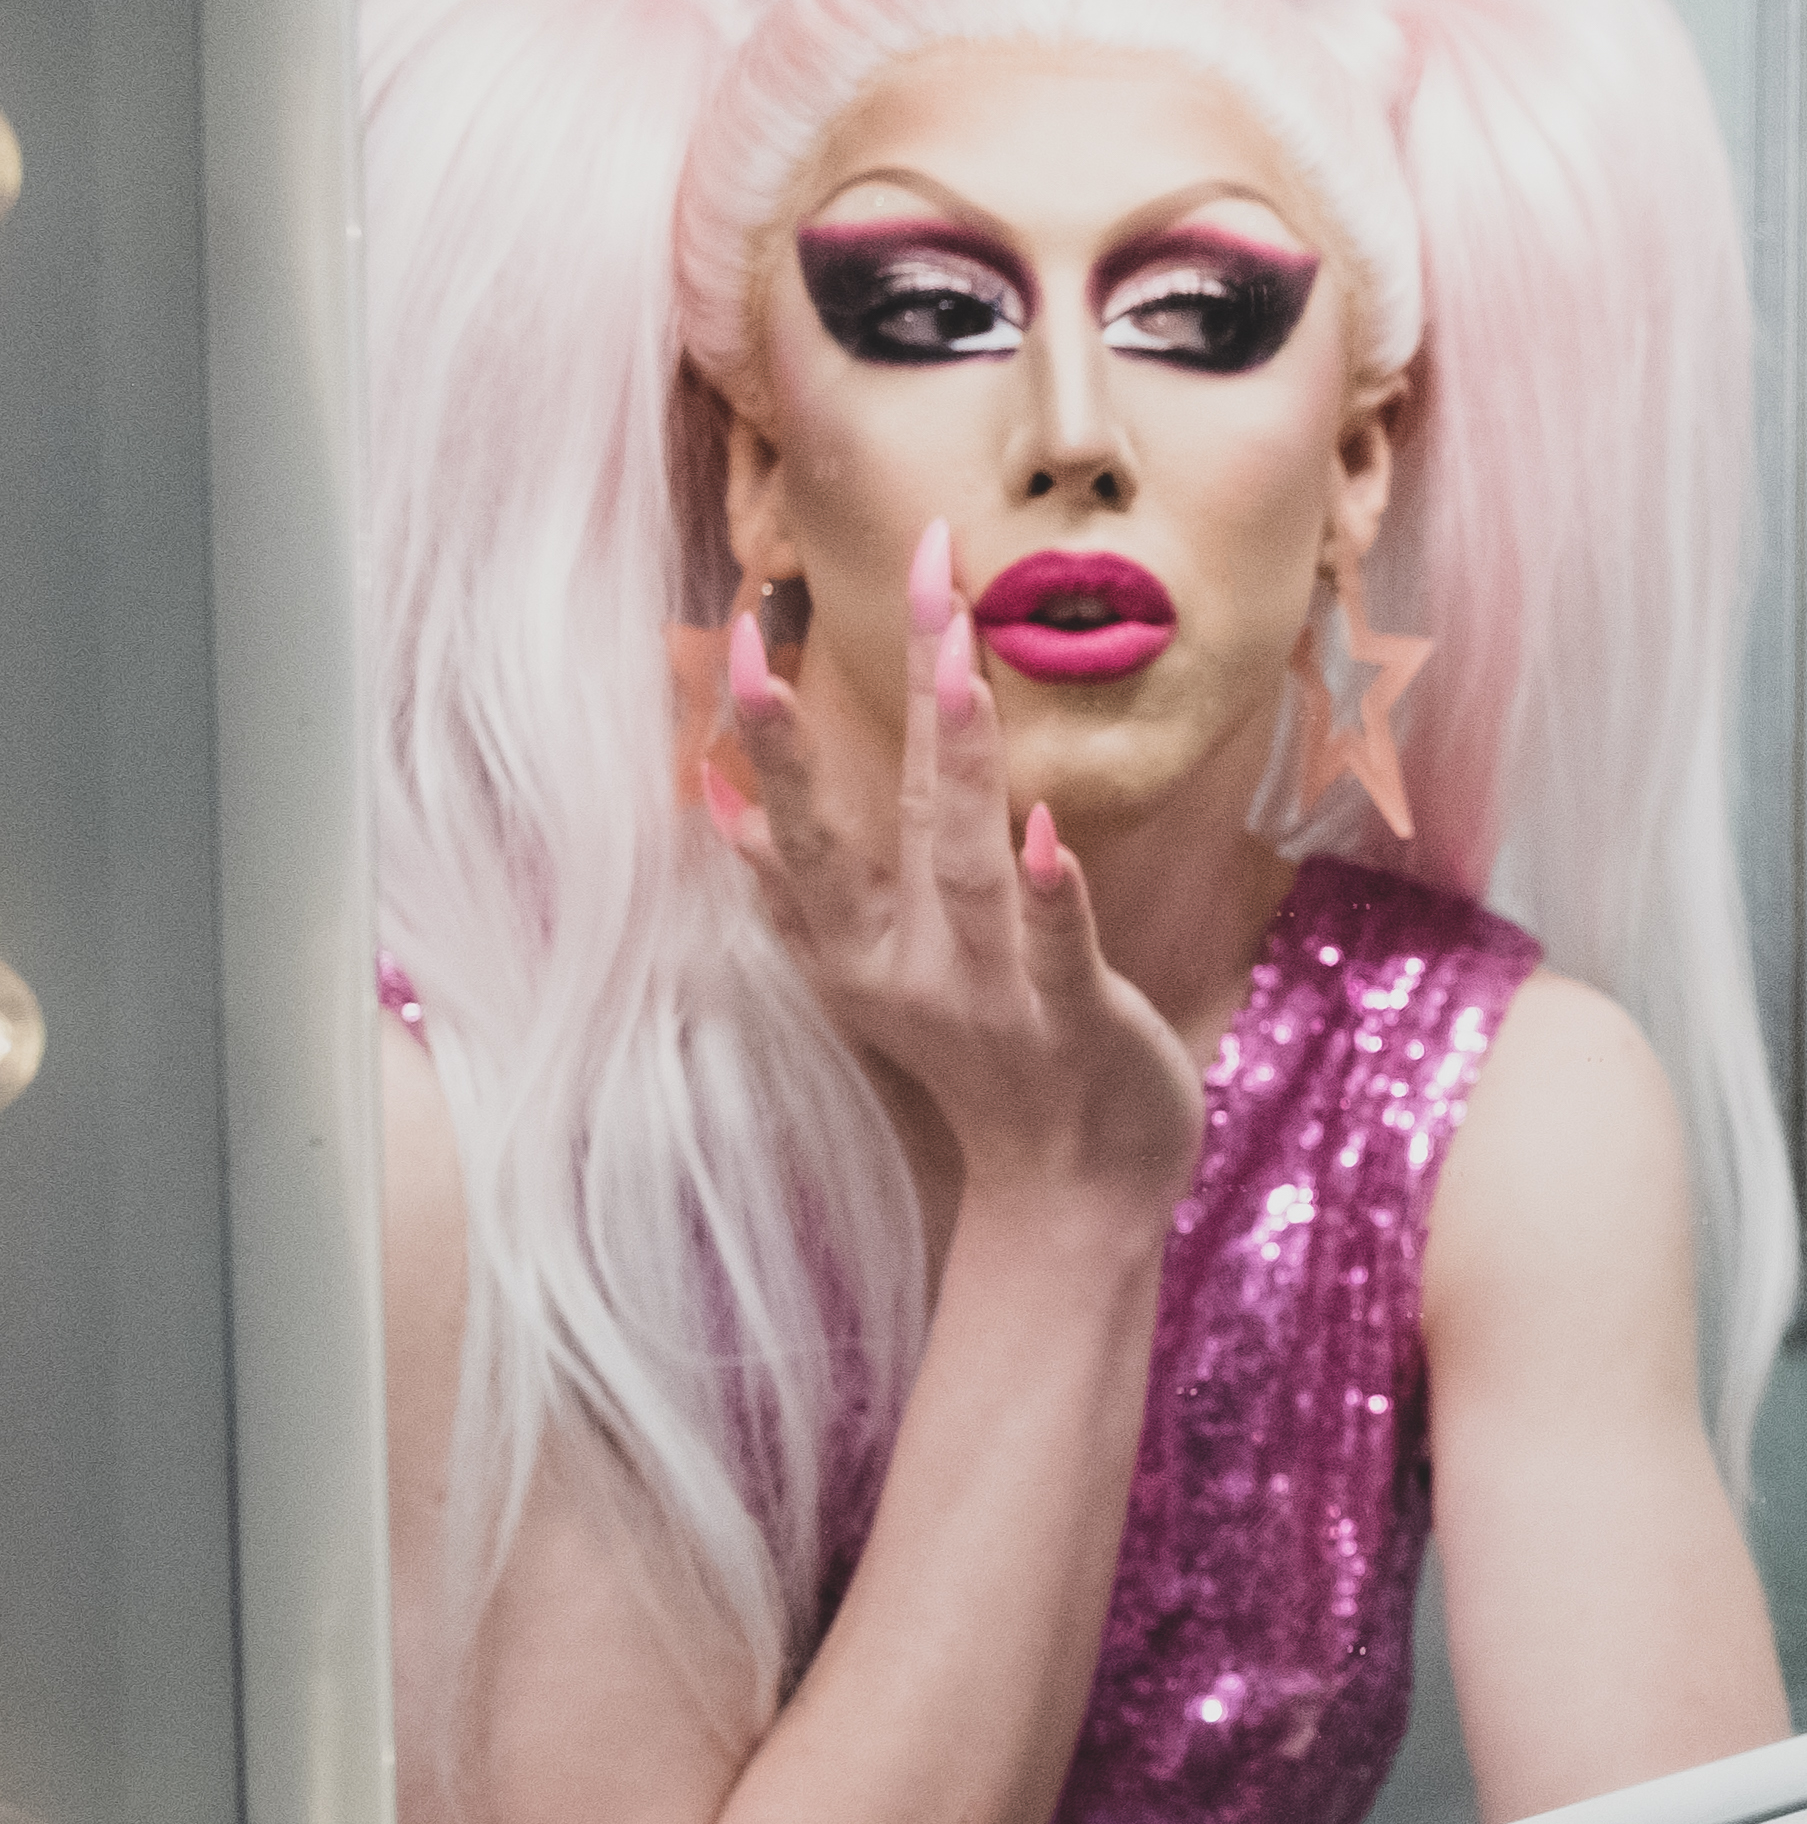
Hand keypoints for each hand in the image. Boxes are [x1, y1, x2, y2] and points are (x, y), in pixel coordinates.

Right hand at [718, 520, 1203, 1221]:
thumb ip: (796, 888)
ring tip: (952, 667)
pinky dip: (1051, 893)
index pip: (795, 826)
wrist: (1073, 1190)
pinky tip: (1045, 832)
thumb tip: (715, 796)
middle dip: (810, 737)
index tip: (741, 634)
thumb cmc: (983, 1059)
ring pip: (960, 864)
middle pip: (852, 831)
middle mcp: (899, 966)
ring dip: (956, 765)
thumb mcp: (869, 973)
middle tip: (776, 633)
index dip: (765, 737)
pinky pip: (1058, 950)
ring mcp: (984, 994)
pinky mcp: (1072, 1022)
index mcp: (850, 946)